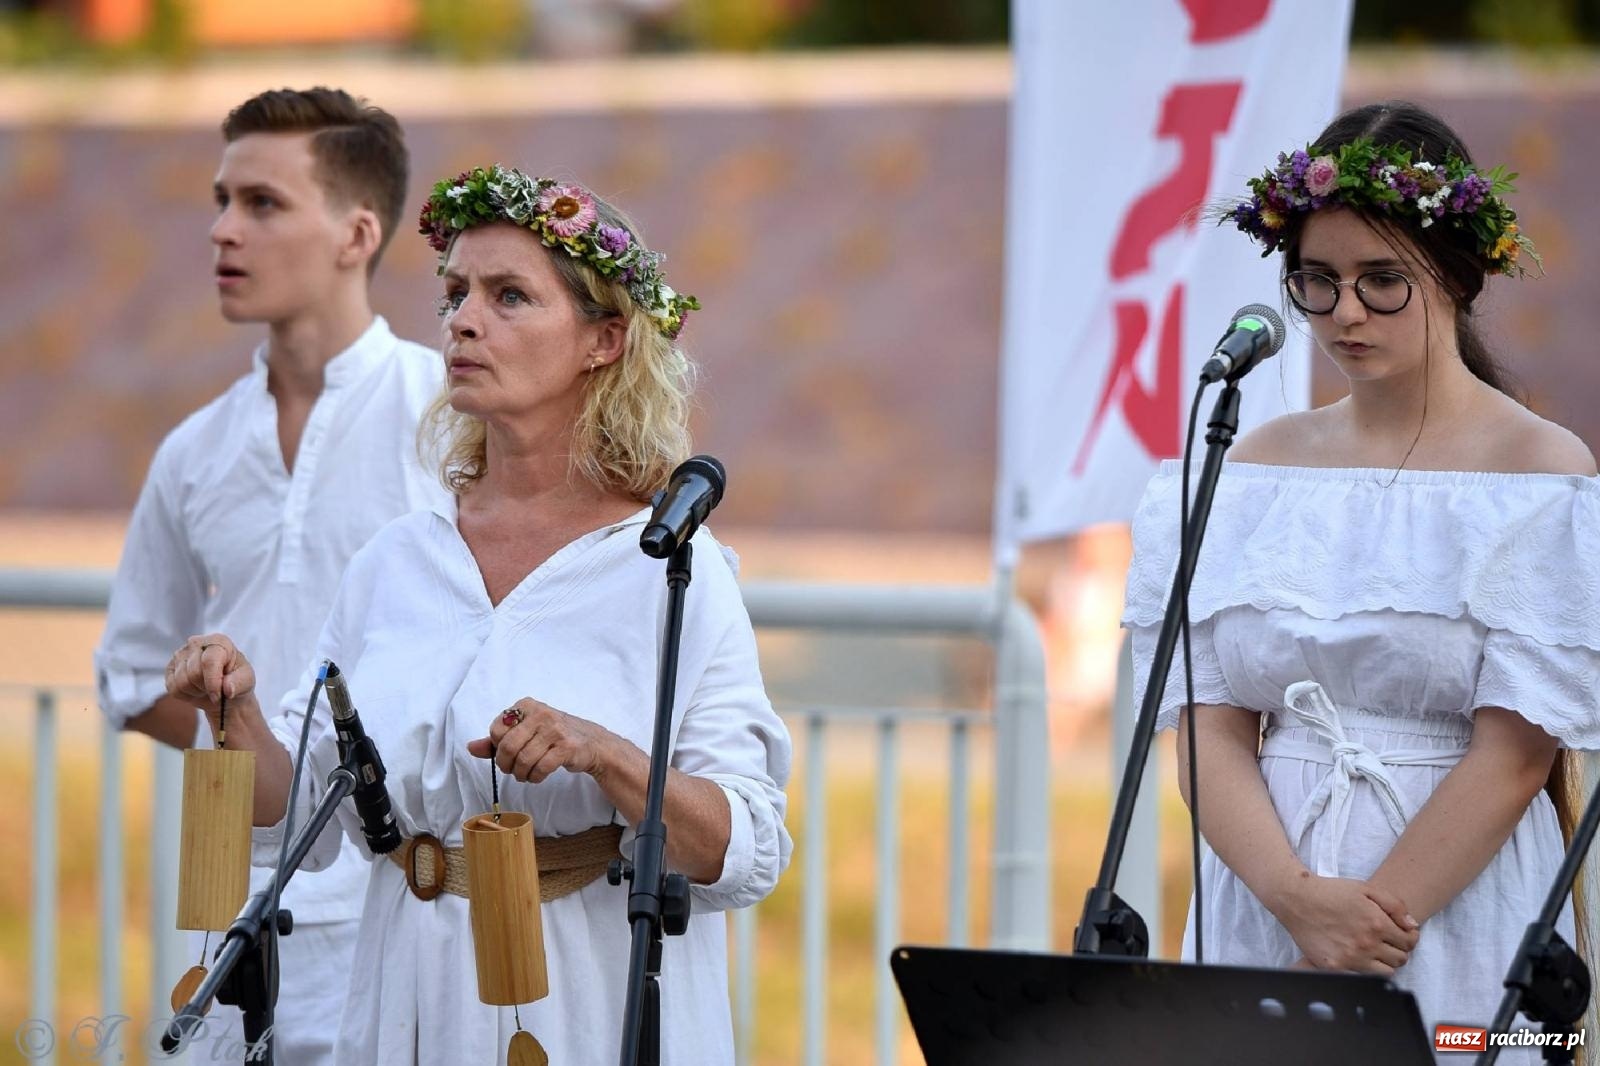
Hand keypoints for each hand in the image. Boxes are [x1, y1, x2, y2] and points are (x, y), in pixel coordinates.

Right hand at [164, 634, 255, 734]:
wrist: (224, 693)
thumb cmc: (237, 682)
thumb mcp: (247, 681)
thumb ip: (239, 683)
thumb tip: (227, 688)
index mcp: (219, 642)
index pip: (209, 661)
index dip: (213, 682)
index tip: (219, 695)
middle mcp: (197, 643)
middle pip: (193, 673)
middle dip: (205, 688)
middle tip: (215, 690)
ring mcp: (180, 654)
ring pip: (181, 682)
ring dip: (195, 691)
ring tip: (205, 688)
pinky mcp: (170, 668)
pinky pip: (172, 688)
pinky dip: (185, 695)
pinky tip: (195, 689)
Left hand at [466, 698, 621, 783]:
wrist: (591, 743)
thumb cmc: (554, 736)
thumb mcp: (525, 731)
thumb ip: (498, 739)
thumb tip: (471, 747)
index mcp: (526, 705)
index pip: (497, 729)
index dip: (497, 747)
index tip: (506, 754)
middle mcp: (540, 713)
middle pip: (508, 746)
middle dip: (506, 765)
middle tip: (511, 770)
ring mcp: (555, 729)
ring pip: (524, 760)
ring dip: (521, 774)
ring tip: (525, 775)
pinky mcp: (566, 747)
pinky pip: (541, 768)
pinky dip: (535, 777)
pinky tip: (538, 776)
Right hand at [1276, 875, 1419, 975]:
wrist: (1297, 899)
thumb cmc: (1331, 892)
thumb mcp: (1366, 889)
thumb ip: (1395, 906)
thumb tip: (1412, 926)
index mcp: (1377, 924)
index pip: (1409, 942)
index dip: (1410, 938)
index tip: (1402, 935)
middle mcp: (1367, 944)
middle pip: (1400, 959)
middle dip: (1399, 950)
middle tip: (1388, 942)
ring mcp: (1351, 958)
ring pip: (1385, 972)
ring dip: (1385, 962)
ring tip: (1374, 951)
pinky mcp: (1336, 967)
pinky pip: (1362, 977)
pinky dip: (1365, 969)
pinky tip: (1358, 956)